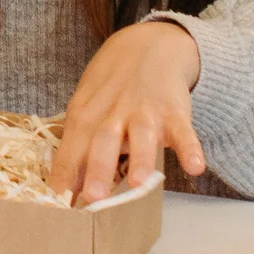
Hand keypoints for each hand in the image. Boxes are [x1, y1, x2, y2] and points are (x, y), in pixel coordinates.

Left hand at [48, 21, 204, 204]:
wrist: (146, 48)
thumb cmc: (109, 90)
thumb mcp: (87, 112)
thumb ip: (79, 150)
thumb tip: (66, 191)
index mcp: (85, 116)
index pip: (70, 148)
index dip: (64, 175)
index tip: (58, 205)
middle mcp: (112, 114)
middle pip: (102, 143)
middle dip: (98, 170)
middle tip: (93, 199)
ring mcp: (144, 112)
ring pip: (141, 137)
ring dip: (139, 160)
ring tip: (137, 184)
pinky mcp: (174, 112)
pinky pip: (183, 131)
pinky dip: (190, 148)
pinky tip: (195, 167)